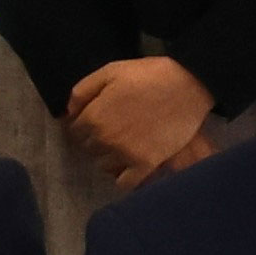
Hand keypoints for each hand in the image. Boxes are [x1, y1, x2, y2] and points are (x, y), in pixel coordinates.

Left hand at [63, 54, 219, 185]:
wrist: (187, 85)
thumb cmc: (147, 75)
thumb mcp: (109, 72)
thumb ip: (82, 91)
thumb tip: (68, 112)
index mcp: (93, 117)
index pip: (74, 131)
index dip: (83, 125)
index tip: (95, 121)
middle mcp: (105, 139)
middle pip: (89, 148)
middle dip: (96, 140)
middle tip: (114, 130)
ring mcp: (125, 154)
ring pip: (104, 166)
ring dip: (109, 158)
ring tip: (122, 146)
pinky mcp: (146, 164)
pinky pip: (125, 183)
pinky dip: (124, 178)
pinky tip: (129, 167)